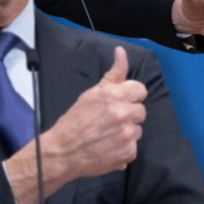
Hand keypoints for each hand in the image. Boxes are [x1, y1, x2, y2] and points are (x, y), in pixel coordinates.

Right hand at [6, 47, 145, 203]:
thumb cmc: (74, 122)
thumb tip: (121, 52)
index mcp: (114, 95)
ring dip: (126, 131)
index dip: (130, 96)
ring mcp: (127, 134)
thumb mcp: (91, 93)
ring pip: (138, 129)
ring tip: (107, 134)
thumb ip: (113, 74)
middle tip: (109, 120)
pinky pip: (134, 145)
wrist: (63, 151)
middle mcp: (123, 113)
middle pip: (141, 110)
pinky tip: (108, 146)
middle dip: (128, 114)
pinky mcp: (128, 152)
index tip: (119, 102)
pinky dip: (124, 147)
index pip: (140, 90)